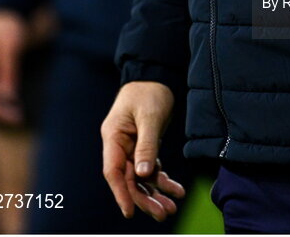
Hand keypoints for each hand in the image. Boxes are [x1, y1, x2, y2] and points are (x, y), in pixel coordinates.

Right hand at [0, 9, 28, 123]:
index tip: (11, 116)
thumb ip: (8, 70)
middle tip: (18, 118)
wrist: (5, 4)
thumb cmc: (6, 22)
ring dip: (1, 102)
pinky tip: (14, 99)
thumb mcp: (10, 44)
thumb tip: (8, 97)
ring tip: (18, 112)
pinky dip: (3, 92)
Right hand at [101, 81, 184, 221]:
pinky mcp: (145, 147)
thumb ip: (146, 145)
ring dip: (155, 193)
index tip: (130, 212)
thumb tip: (142, 174)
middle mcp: (120, 145)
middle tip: (163, 213)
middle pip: (129, 179)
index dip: (121, 193)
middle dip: (145, 198)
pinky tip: (176, 190)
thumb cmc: (149, 91)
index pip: (113, 170)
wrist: (157, 75)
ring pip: (141, 178)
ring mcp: (132, 147)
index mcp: (113, 136)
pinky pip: (152, 169)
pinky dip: (162, 180)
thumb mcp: (149, 116)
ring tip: (171, 208)